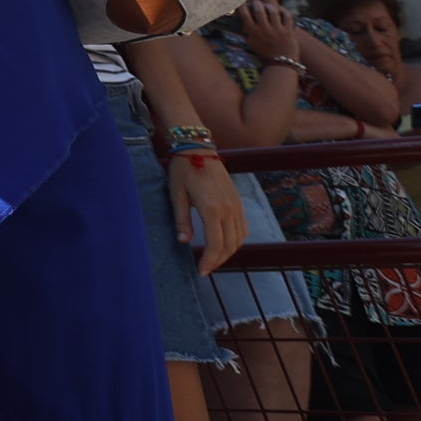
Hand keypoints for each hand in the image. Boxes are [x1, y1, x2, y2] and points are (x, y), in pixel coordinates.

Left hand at [169, 149, 245, 270]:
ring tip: (213, 259)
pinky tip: (224, 244)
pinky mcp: (238, 202)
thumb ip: (182, 220)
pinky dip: (236, 240)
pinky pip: (243, 228)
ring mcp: (237, 205)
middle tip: (205, 269)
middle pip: (230, 245)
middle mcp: (229, 209)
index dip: (209, 261)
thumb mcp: (176, 195)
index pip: (216, 244)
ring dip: (228, 252)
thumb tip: (184, 242)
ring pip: (239, 239)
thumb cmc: (183, 171)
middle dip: (218, 260)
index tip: (200, 272)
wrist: (198, 148)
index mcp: (212, 209)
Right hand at [237, 0, 304, 68]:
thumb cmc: (264, 52)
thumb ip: (246, 32)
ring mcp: (276, 30)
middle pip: (259, 9)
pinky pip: (286, 16)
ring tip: (268, 7)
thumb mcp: (251, 43)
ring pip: (273, 11)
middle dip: (257, 4)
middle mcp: (264, 29)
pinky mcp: (288, 31)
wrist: (281, 63)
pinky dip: (284, 11)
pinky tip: (281, 10)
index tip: (244, 5)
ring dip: (270, 7)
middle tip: (257, 4)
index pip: (244, 14)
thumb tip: (240, 21)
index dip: (243, 6)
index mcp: (253, 32)